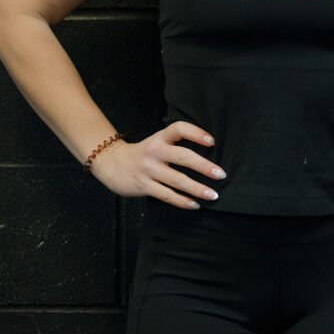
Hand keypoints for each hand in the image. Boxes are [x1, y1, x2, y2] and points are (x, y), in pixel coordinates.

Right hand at [90, 120, 225, 207]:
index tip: (212, 141)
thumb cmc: (143, 154)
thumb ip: (175, 145)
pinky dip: (182, 201)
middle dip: (204, 166)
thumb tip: (208, 154)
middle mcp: (154, 152)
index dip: (196, 133)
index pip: (178, 129)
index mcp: (159, 138)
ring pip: (177, 180)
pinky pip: (166, 195)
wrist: (112, 164)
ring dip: (197, 188)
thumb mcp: (156, 143)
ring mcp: (148, 169)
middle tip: (221, 174)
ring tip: (213, 195)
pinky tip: (194, 204)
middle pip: (182, 156)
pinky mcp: (143, 186)